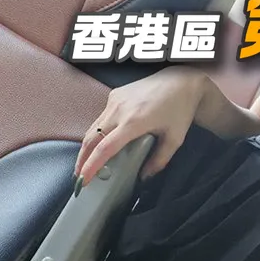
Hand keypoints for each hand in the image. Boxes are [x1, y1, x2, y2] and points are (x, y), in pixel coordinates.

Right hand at [74, 67, 206, 186]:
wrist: (181, 80)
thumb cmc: (180, 109)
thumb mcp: (175, 139)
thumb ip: (159, 160)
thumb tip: (145, 177)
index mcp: (134, 122)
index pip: (105, 148)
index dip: (91, 166)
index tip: (83, 179)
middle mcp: (119, 110)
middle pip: (91, 139)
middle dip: (82, 159)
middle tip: (78, 177)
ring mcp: (114, 101)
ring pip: (92, 128)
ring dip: (86, 148)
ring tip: (85, 164)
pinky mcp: (114, 95)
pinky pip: (100, 118)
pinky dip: (95, 134)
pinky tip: (97, 145)